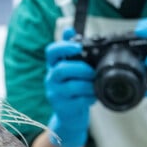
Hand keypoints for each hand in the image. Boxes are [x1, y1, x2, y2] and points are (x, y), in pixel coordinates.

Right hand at [44, 28, 94, 146]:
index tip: (78, 46)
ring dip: (87, 84)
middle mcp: (51, 79)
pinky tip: (93, 97)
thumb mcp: (71, 69)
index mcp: (54, 65)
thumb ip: (71, 51)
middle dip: (81, 69)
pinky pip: (78, 100)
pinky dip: (90, 97)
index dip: (63, 47)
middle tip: (92, 72)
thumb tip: (69, 29)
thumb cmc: (73, 89)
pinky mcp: (63, 107)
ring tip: (94, 85)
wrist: (70, 117)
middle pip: (62, 69)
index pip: (52, 52)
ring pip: (71, 86)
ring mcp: (55, 94)